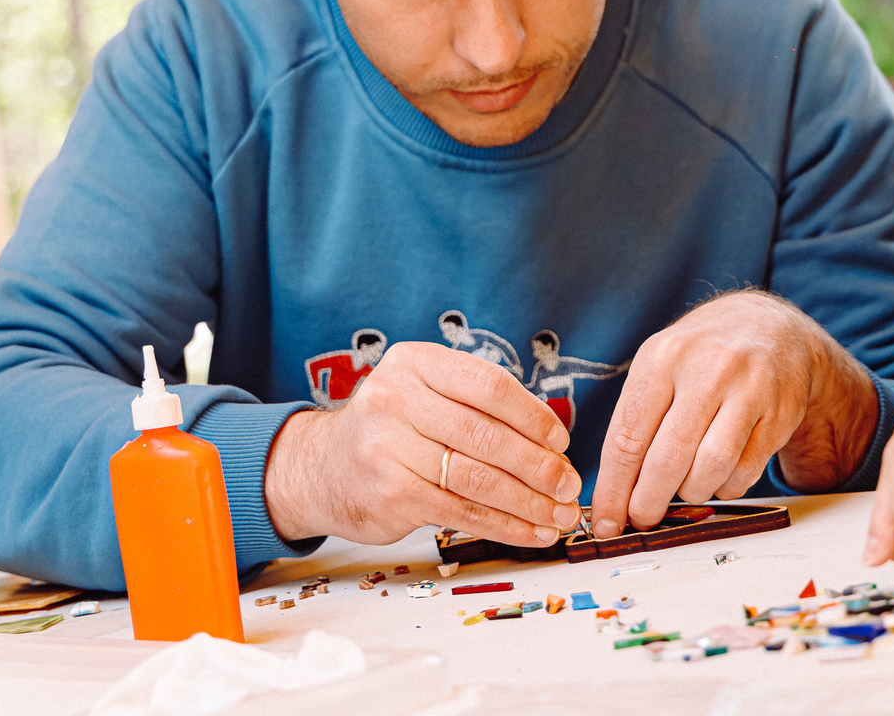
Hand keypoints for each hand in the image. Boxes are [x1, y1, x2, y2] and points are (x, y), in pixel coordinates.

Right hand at [264, 342, 584, 547]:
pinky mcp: (390, 493)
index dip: (534, 416)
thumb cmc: (393, 429)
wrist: (322, 468)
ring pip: (478, 478)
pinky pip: (461, 511)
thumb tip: (553, 446)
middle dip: (539, 466)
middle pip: (487, 435)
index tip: (562, 441)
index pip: (489, 385)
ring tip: (561, 515)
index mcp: (415, 362)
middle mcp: (396, 398)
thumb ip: (477, 406)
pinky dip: (505, 525)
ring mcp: (388, 447)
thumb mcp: (424, 394)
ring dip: (529, 501)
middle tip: (571, 485)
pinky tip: (532, 532)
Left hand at [590, 290, 877, 537]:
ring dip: (691, 493)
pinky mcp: (780, 413)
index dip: (614, 490)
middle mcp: (707, 368)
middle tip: (643, 518)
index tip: (607, 524)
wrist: (771, 328)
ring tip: (684, 488)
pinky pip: (745, 472)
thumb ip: (636, 422)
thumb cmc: (702, 356)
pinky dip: (724, 487)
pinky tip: (716, 475)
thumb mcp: (661, 366)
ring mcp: (749, 390)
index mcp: (664, 356)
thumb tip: (614, 495)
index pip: (628, 437)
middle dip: (649, 502)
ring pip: (711, 469)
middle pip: (668, 459)